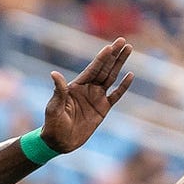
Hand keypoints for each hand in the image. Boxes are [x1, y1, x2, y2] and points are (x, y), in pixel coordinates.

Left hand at [39, 37, 134, 155]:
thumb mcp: (54, 107)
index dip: (102, 58)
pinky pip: (115, 95)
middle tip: (124, 41)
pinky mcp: (102, 109)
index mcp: (76, 86)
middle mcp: (88, 89)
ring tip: (128, 50)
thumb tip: (54, 74)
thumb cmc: (52, 124)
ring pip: (111, 77)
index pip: (92, 68)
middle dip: (114, 55)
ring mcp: (96, 98)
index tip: (110, 46)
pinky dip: (123, 86)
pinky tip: (130, 75)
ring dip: (120, 64)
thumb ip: (58, 91)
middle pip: (104, 68)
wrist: (59, 142)